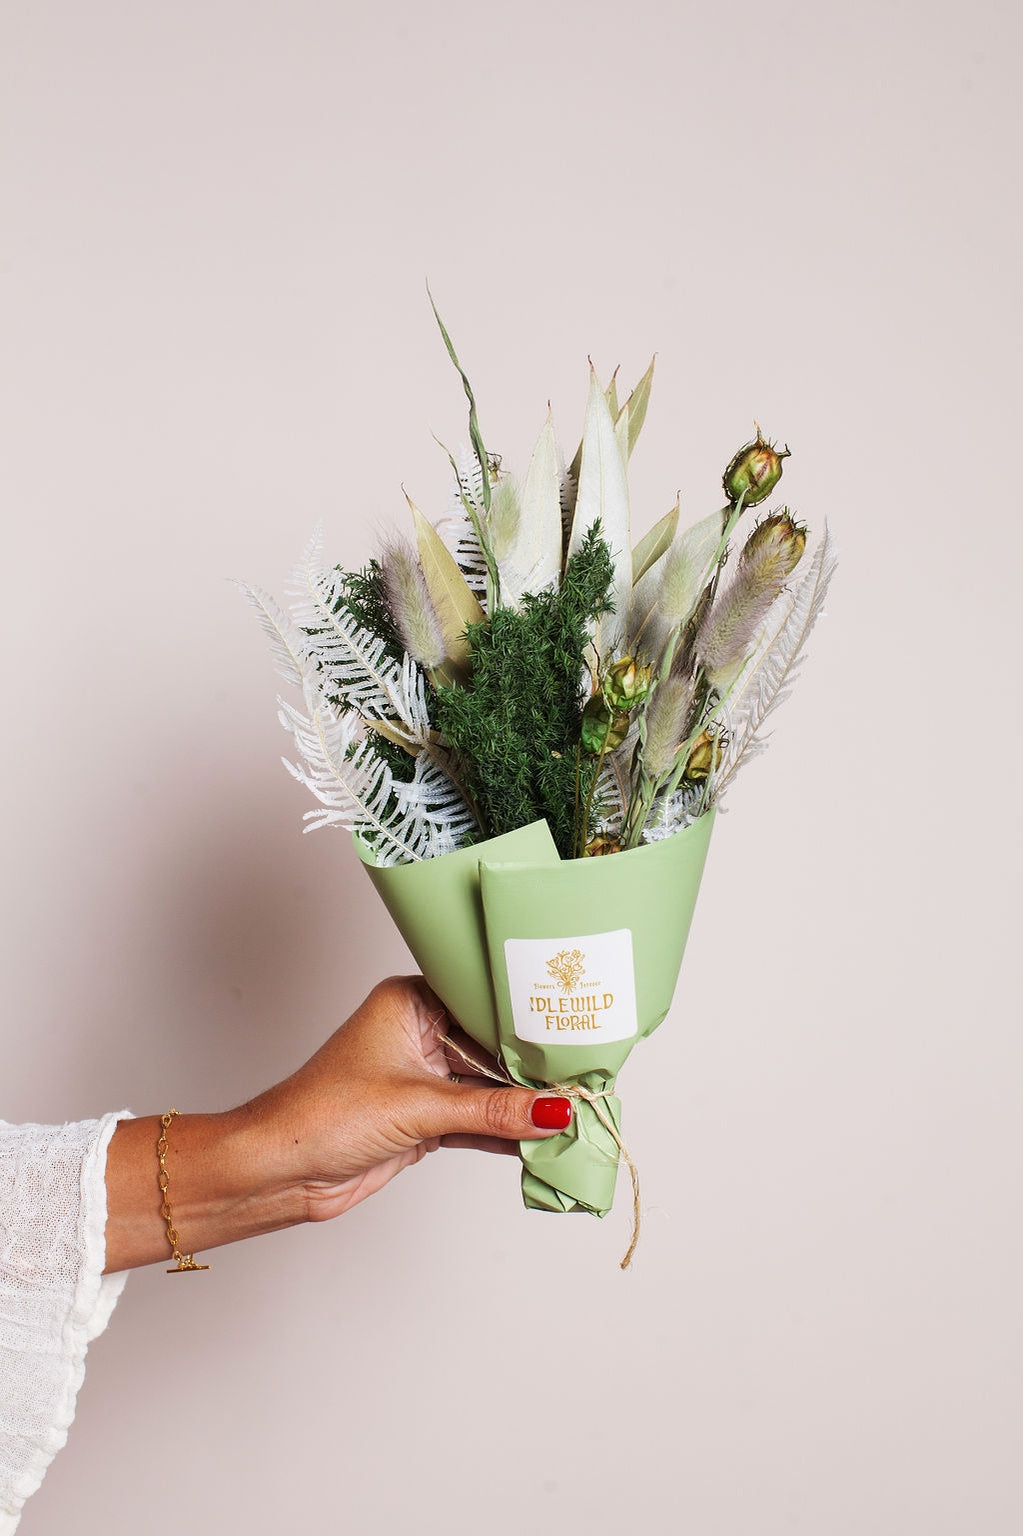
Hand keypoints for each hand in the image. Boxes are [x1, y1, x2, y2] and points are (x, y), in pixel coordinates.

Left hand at [104, 976, 571, 1270]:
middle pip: (493, 1045)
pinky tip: (542, 1137)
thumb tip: (554, 1109)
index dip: (529, 1016)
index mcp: (411, 1003)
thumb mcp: (419, 1108)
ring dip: (523, 1104)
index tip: (575, 1028)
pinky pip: (478, 1119)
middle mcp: (418, 1033)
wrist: (276, 1172)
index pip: (484, 1000)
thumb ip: (492, 1111)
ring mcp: (422, 1078)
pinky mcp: (422, 1119)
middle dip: (534, 1066)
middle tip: (587, 1074)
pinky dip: (506, 1131)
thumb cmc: (322, 1116)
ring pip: (488, 1087)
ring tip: (576, 1111)